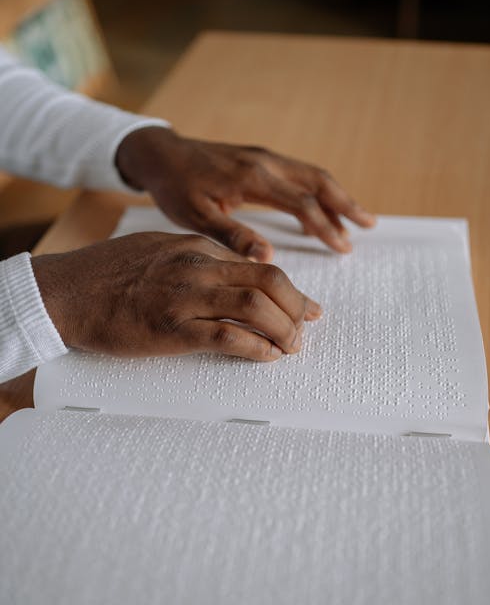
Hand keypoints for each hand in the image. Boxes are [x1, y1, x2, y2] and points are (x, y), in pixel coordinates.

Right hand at [32, 232, 321, 360]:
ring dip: (283, 329)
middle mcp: (197, 268)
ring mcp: (186, 297)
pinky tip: (267, 356)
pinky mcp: (173, 329)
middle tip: (308, 326)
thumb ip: (195, 258)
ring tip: (292, 346)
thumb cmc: (108, 273)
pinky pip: (228, 336)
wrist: (68, 292)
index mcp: (196, 247)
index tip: (305, 306)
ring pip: (255, 306)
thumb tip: (229, 274)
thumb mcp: (158, 250)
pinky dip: (256, 347)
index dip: (290, 288)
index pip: (258, 264)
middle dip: (297, 306)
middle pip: (268, 280)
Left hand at [115, 127, 375, 261]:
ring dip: (335, 196)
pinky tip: (316, 210)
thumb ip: (233, 235)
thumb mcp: (197, 217)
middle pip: (318, 181)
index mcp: (253, 179)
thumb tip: (268, 257)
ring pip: (311, 175)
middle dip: (346, 204)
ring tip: (354, 220)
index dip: (326, 228)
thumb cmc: (175, 187)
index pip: (302, 204)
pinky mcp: (258, 159)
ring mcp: (263, 158)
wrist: (160, 154)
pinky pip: (296, 173)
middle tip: (369, 226)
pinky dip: (315, 191)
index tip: (344, 248)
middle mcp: (265, 163)